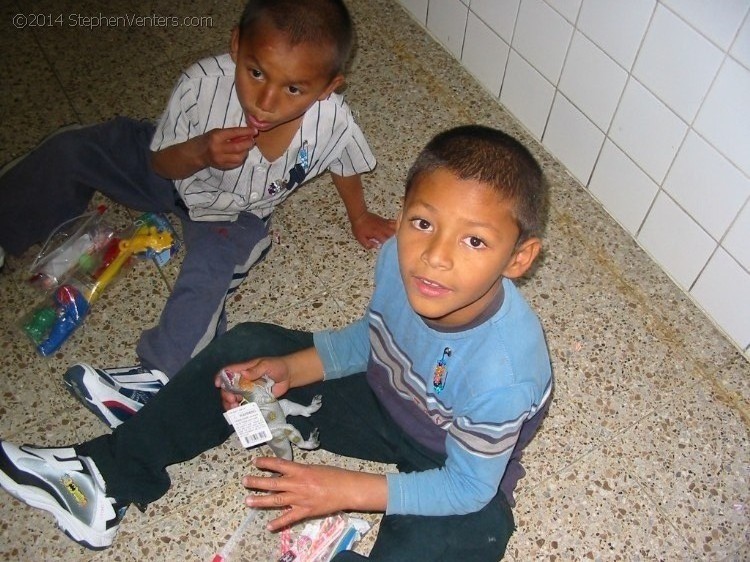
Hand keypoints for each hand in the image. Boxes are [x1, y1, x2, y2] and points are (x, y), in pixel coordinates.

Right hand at [200, 126, 257, 169]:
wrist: (197, 154)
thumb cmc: (208, 139)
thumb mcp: (217, 132)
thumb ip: (231, 133)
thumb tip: (247, 133)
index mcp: (216, 137)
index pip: (234, 133)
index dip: (246, 132)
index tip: (254, 130)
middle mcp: (218, 149)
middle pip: (238, 147)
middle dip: (248, 143)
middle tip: (252, 140)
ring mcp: (220, 159)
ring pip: (239, 157)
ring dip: (246, 151)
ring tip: (246, 147)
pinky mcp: (222, 166)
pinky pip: (236, 163)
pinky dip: (241, 158)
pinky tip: (241, 153)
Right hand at [213, 356, 291, 410]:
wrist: (289, 376)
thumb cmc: (277, 367)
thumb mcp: (266, 365)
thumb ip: (255, 370)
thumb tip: (243, 375)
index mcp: (244, 370)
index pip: (228, 372)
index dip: (220, 377)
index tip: (218, 384)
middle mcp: (243, 381)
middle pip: (227, 388)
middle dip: (226, 395)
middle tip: (232, 400)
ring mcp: (247, 391)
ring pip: (233, 398)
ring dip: (230, 404)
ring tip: (234, 408)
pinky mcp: (254, 400)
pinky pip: (244, 405)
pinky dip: (239, 410)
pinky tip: (240, 414)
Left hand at [243, 456, 386, 530]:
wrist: (347, 489)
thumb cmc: (333, 475)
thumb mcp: (314, 468)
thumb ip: (300, 471)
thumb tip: (287, 473)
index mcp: (300, 470)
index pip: (278, 464)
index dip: (265, 462)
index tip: (254, 461)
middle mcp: (297, 484)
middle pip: (272, 483)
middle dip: (256, 482)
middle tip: (244, 481)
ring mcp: (299, 498)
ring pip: (276, 499)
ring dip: (260, 500)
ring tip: (247, 500)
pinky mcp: (305, 511)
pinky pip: (289, 518)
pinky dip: (278, 522)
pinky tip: (268, 527)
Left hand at [350, 211, 395, 248]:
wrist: (359, 216)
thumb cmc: (359, 228)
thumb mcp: (360, 239)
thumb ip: (368, 244)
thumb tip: (376, 246)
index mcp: (377, 234)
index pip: (387, 242)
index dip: (389, 246)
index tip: (390, 249)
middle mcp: (383, 229)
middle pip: (394, 235)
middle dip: (395, 240)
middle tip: (396, 244)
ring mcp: (385, 224)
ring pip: (395, 228)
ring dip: (397, 233)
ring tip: (398, 237)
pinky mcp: (384, 220)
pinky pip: (393, 222)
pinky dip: (396, 225)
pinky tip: (397, 228)